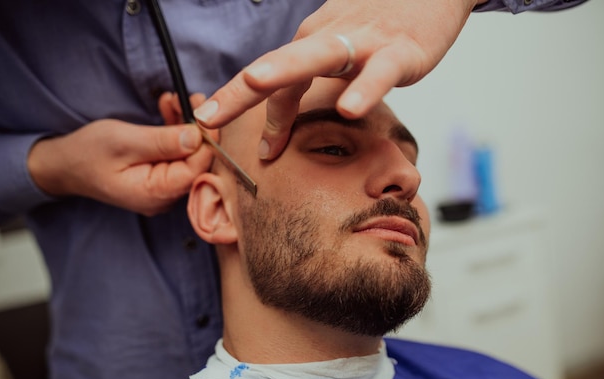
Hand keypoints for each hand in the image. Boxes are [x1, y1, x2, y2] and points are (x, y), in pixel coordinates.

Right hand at [28, 94, 210, 215]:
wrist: (64, 164)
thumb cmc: (87, 153)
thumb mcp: (124, 141)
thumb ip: (163, 142)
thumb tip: (198, 138)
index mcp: (156, 193)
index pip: (197, 168)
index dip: (207, 139)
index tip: (207, 112)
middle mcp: (165, 196)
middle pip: (196, 162)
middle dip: (196, 128)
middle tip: (192, 98)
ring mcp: (164, 188)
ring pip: (188, 155)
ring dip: (184, 125)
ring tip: (173, 99)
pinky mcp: (160, 176)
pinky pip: (177, 153)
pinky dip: (175, 131)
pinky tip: (168, 109)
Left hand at [194, 0, 485, 159]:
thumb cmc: (385, 24)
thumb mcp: (341, 48)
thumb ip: (316, 75)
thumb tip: (290, 110)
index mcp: (311, 42)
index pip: (267, 75)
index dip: (238, 103)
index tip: (215, 129)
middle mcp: (327, 39)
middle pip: (276, 65)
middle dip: (237, 91)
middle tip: (205, 117)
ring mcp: (362, 44)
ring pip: (317, 57)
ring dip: (285, 71)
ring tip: (256, 84)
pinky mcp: (398, 52)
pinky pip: (378, 73)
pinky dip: (363, 90)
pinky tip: (349, 110)